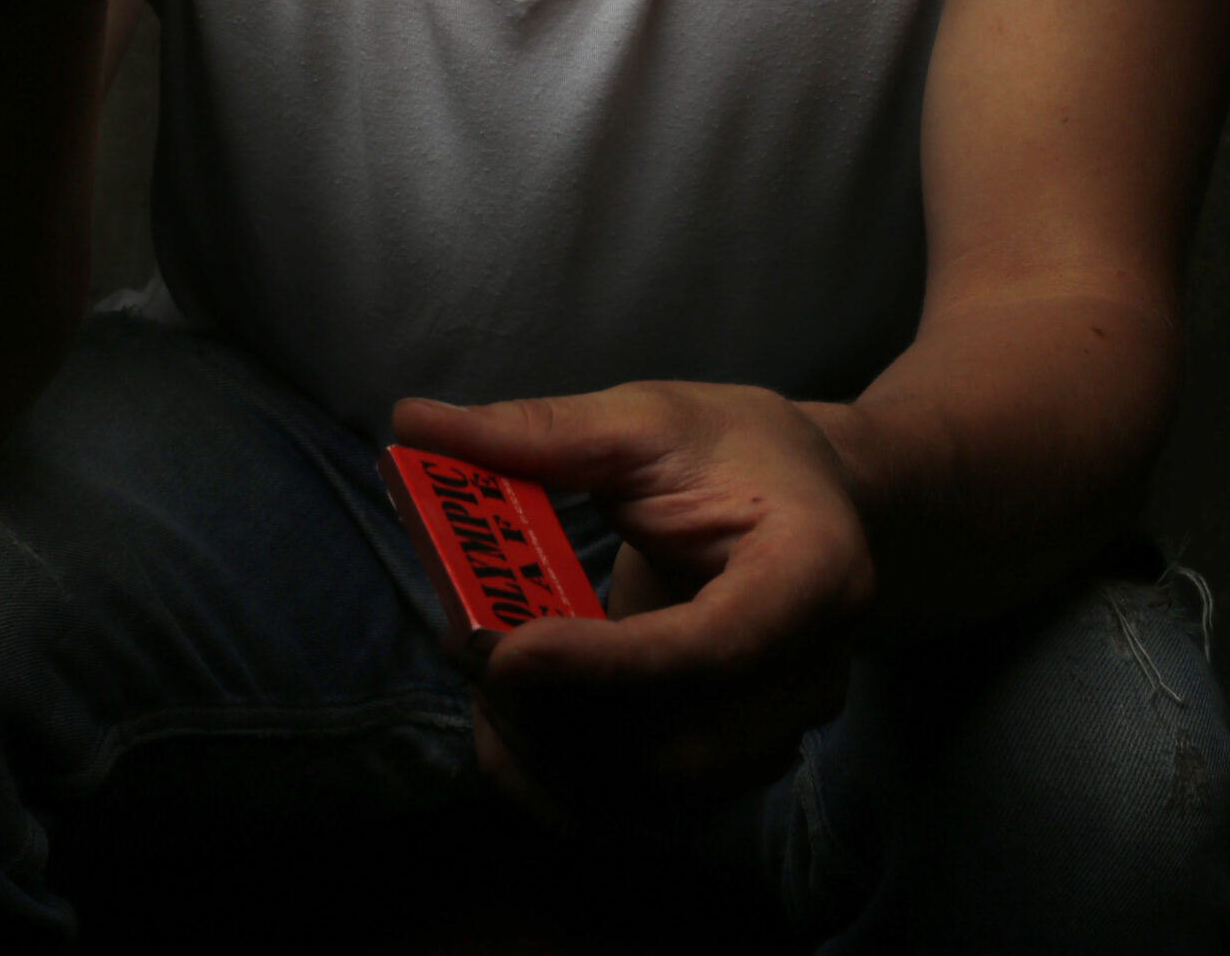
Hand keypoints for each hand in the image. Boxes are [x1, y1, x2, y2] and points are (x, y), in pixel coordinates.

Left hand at [390, 381, 875, 816]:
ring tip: (480, 667)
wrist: (817, 505)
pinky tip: (503, 719)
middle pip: (674, 743)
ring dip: (544, 749)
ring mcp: (772, 737)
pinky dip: (554, 782)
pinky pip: (634, 811)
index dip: (607, 665)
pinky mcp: (726, 768)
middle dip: (554, 710)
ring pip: (646, 795)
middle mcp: (805, 679)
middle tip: (464, 640)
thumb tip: (412, 420)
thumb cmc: (736, 449)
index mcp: (811, 574)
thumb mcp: (648, 419)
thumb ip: (540, 432)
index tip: (508, 651)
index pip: (714, 648)